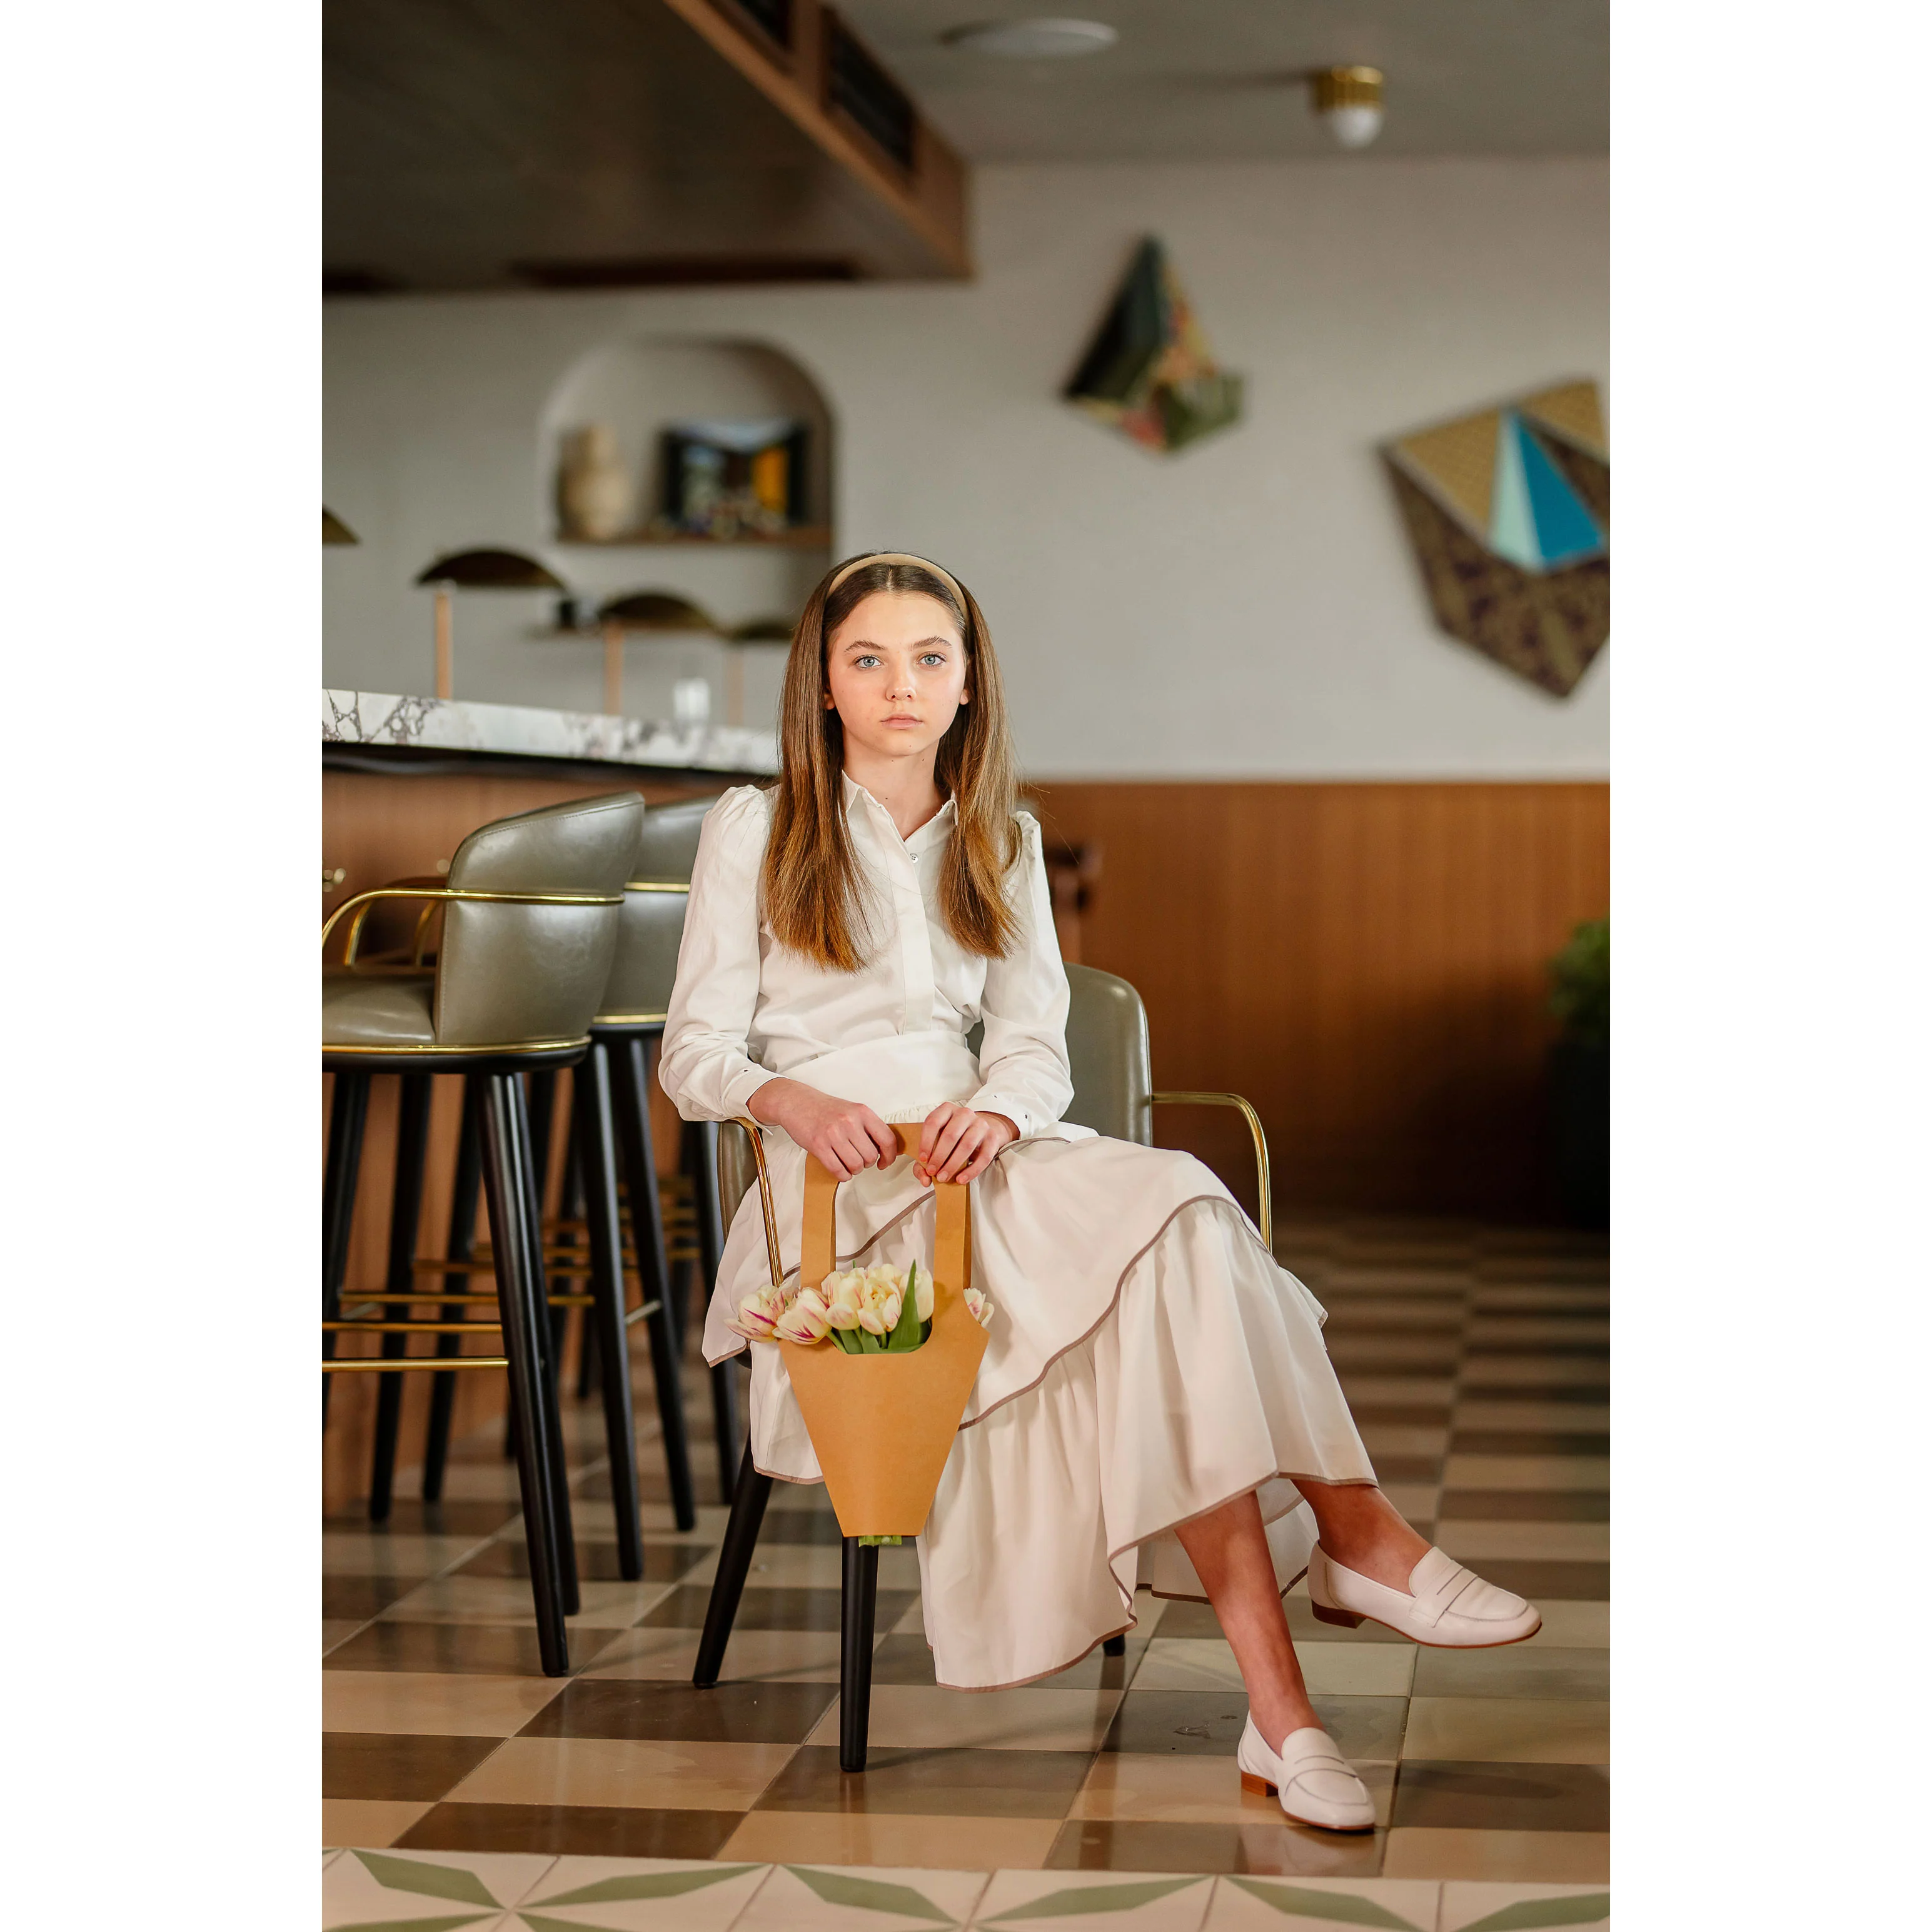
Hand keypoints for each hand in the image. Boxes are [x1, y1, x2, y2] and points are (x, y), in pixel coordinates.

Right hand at [747, 1079, 897, 1179]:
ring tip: (848, 1163)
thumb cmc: (825, 1109)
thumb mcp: (851, 1110)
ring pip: (856, 1165)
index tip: (885, 1162)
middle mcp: (849, 1121)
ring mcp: (833, 1133)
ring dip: (854, 1170)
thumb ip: (867, 1127)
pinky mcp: (818, 1145)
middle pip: (871, 1156)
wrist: (796, 1102)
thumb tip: (884, 1150)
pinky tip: (840, 1170)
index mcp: (862, 1111)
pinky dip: (842, 1175)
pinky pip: (838, 1170)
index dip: (890, 1156)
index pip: (887, 1139)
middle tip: (859, 1159)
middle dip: (867, 1163)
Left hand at [915, 1102, 1017, 1184]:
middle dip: (939, 1156)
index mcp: (947, 1110)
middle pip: (950, 1134)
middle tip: (932, 1171)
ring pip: (967, 1145)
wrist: (981, 1130)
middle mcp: (964, 1114)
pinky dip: (971, 1171)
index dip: (926, 1142)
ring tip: (944, 1177)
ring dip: (953, 1164)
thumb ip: (927, 1159)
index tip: (923, 1159)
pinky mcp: (992, 1138)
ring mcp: (980, 1125)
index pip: (933, 1122)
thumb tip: (924, 1178)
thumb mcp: (939, 1140)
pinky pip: (983, 1157)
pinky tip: (961, 1178)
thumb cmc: (956, 1135)